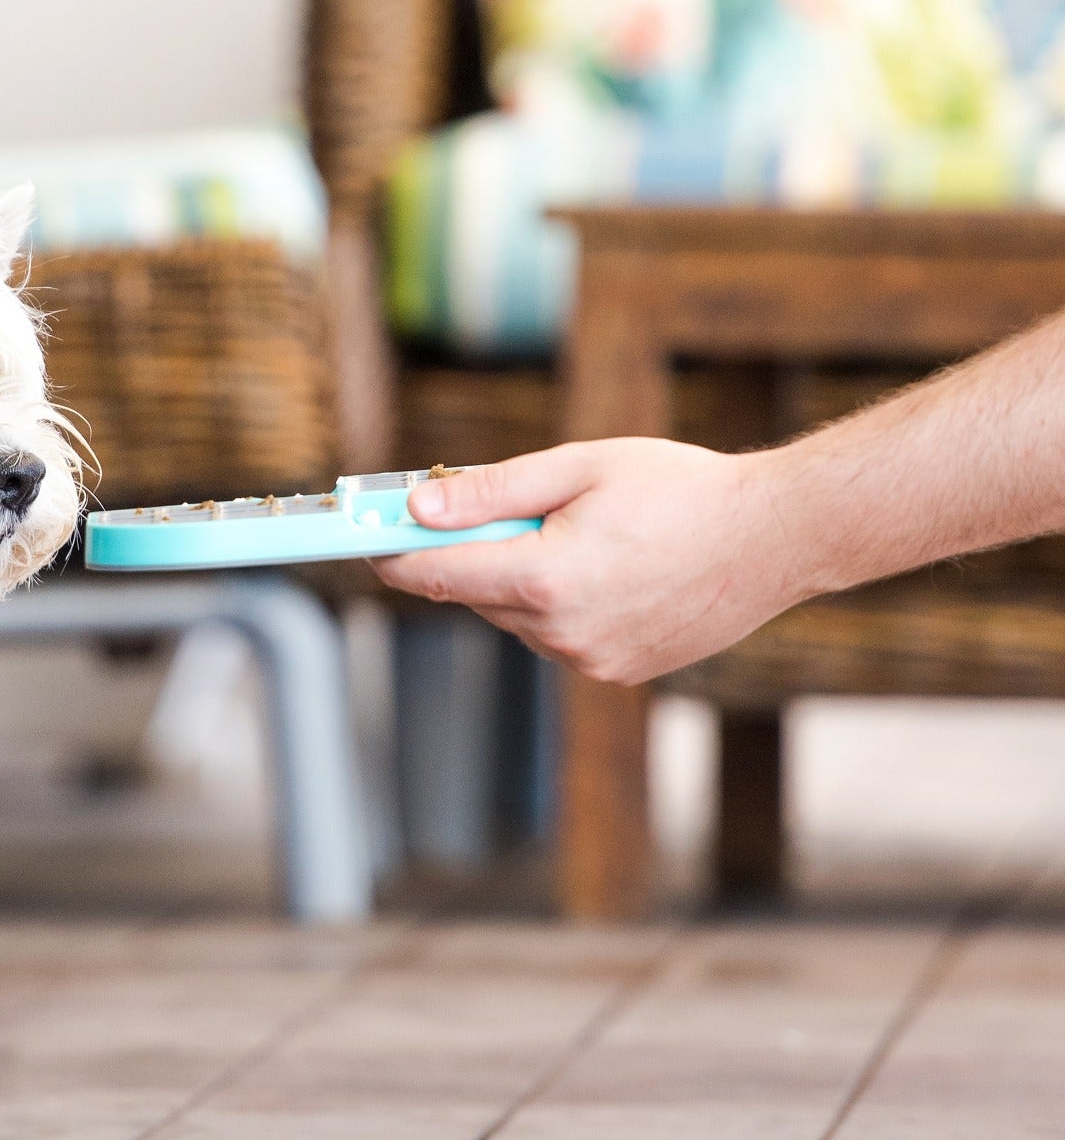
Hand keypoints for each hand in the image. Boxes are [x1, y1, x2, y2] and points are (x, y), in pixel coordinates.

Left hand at [371, 440, 805, 685]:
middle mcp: (563, 632)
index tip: (362, 539)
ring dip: (515, 578)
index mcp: (547, 578)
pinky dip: (554, 602)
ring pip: (515, 617)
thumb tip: (417, 507)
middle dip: (466, 554)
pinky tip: (600, 565)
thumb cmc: (681, 488)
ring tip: (572, 531)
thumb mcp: (578, 467)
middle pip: (474, 595)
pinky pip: (555, 635)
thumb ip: (491, 491)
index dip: (393, 555)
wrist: (776, 538)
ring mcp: (593, 660)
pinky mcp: (618, 671)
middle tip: (475, 507)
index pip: (438, 574)